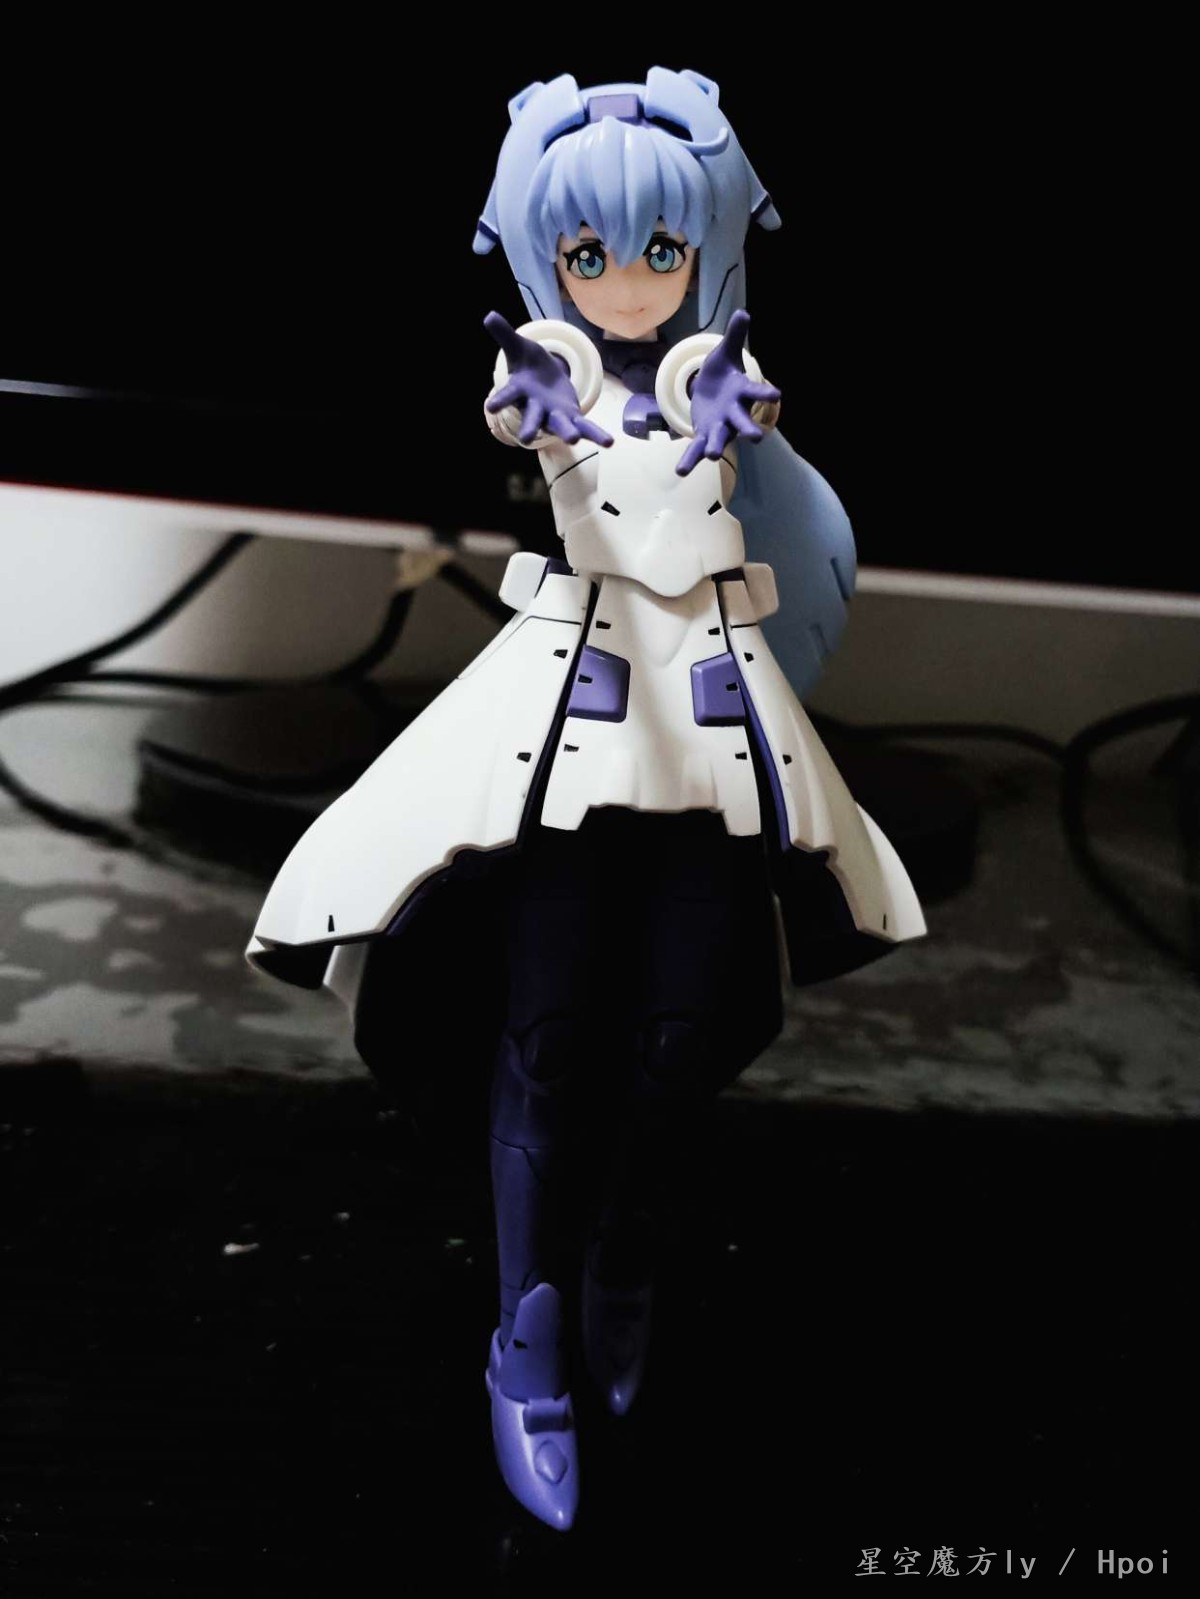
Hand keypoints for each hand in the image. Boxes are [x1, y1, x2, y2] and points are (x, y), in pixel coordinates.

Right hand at [484, 312, 612, 447]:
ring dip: (567, 433)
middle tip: (526, 439)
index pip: (508, 395)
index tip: (490, 407)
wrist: (545, 378)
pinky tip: (609, 443)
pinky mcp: (573, 416)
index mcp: (521, 391)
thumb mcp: (518, 347)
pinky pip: (585, 427)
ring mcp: (555, 415)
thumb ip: (505, 335)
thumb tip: (489, 316)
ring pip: (561, 426)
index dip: (500, 400)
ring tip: (573, 440)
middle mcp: (536, 408)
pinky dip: (596, 435)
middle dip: (530, 427)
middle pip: (533, 418)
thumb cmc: (529, 365)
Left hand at [676, 310, 780, 475]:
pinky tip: (680, 471)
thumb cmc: (722, 372)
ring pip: (719, 439)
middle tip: (757, 438)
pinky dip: (689, 460)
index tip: (777, 394)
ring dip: (716, 447)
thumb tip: (742, 312)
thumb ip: (735, 336)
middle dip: (749, 429)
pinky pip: (696, 449)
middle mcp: (733, 413)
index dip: (766, 393)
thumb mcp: (726, 352)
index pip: (756, 391)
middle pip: (742, 422)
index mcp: (741, 392)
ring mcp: (719, 427)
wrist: (710, 390)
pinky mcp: (703, 434)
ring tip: (714, 456)